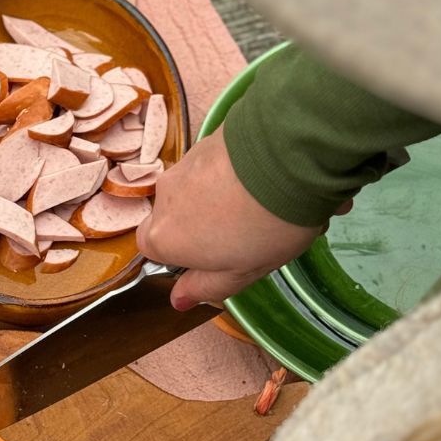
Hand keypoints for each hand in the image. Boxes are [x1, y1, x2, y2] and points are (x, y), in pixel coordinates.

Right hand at [136, 124, 347, 309]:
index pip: (152, 250)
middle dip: (202, 224)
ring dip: (221, 197)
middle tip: (246, 232)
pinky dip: (234, 173)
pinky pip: (214, 165)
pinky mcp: (207, 139)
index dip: (182, 255)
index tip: (214, 258)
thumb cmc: (263, 226)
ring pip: (196, 188)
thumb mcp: (240, 273)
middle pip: (173, 216)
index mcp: (164, 239)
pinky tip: (269, 177)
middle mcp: (164, 199)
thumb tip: (177, 300)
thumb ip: (205, 287)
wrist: (289, 156)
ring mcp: (184, 165)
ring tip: (266, 203)